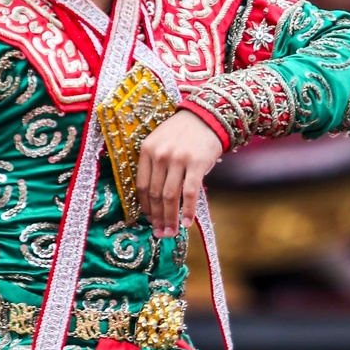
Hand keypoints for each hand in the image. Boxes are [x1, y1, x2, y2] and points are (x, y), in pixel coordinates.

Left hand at [136, 109, 222, 237]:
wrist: (208, 116)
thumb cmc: (184, 132)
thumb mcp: (162, 142)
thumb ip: (155, 165)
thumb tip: (155, 200)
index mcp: (147, 150)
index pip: (142, 185)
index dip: (145, 207)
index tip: (148, 220)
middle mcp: (160, 155)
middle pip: (155, 194)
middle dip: (156, 218)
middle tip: (159, 233)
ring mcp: (178, 159)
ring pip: (170, 197)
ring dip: (170, 218)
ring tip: (171, 232)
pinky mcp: (196, 163)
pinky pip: (189, 193)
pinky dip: (188, 211)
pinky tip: (187, 223)